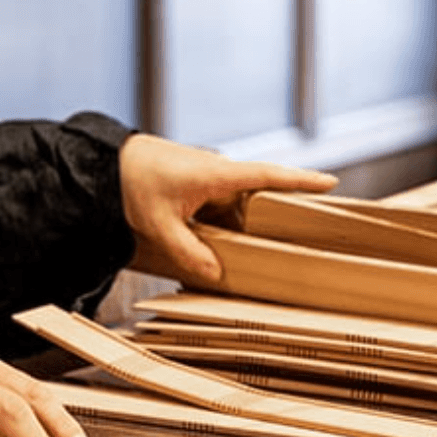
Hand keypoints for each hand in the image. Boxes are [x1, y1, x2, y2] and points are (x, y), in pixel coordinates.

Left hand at [119, 133, 337, 287]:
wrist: (105, 163)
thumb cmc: (132, 184)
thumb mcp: (159, 225)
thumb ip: (189, 251)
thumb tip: (217, 273)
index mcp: (216, 174)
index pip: (268, 176)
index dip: (299, 181)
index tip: (330, 183)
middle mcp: (218, 170)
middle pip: (261, 193)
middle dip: (281, 211)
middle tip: (309, 229)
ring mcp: (208, 176)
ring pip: (240, 202)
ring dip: (250, 221)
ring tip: (268, 246)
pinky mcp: (196, 183)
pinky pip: (222, 204)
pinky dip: (228, 222)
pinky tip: (226, 242)